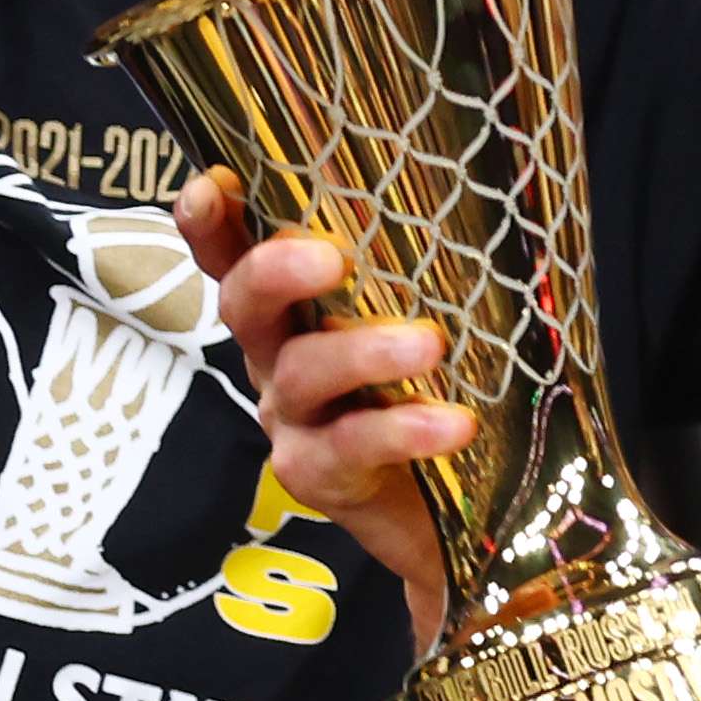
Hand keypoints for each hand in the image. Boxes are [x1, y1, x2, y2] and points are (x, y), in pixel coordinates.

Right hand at [175, 172, 458, 654]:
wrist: (449, 514)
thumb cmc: (433, 391)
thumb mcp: (422, 323)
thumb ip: (422, 272)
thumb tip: (487, 197)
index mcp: (293, 309)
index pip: (236, 254)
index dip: (214, 222)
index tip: (216, 186)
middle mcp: (276, 356)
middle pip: (246, 304)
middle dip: (275, 272)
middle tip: (331, 259)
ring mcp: (291, 417)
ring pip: (303, 373)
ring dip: (363, 352)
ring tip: (429, 346)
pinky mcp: (316, 474)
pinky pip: (349, 445)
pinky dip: (402, 430)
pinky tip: (452, 424)